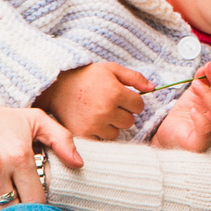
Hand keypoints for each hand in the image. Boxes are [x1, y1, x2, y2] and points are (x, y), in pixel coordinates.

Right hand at [37, 62, 151, 139]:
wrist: (57, 86)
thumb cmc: (87, 77)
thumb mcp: (111, 69)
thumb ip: (134, 77)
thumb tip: (153, 88)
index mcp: (114, 92)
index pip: (139, 106)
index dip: (132, 101)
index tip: (121, 97)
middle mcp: (105, 110)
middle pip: (129, 122)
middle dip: (122, 113)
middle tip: (107, 104)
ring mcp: (94, 124)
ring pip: (116, 132)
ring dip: (110, 125)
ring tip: (97, 112)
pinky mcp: (83, 135)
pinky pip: (102, 141)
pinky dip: (99, 133)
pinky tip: (91, 121)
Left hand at [148, 63, 210, 151]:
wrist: (167, 134)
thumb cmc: (185, 115)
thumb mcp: (195, 92)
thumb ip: (203, 79)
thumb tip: (207, 66)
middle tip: (208, 68)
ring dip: (207, 93)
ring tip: (195, 84)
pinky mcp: (201, 143)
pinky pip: (206, 128)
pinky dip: (199, 116)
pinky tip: (191, 109)